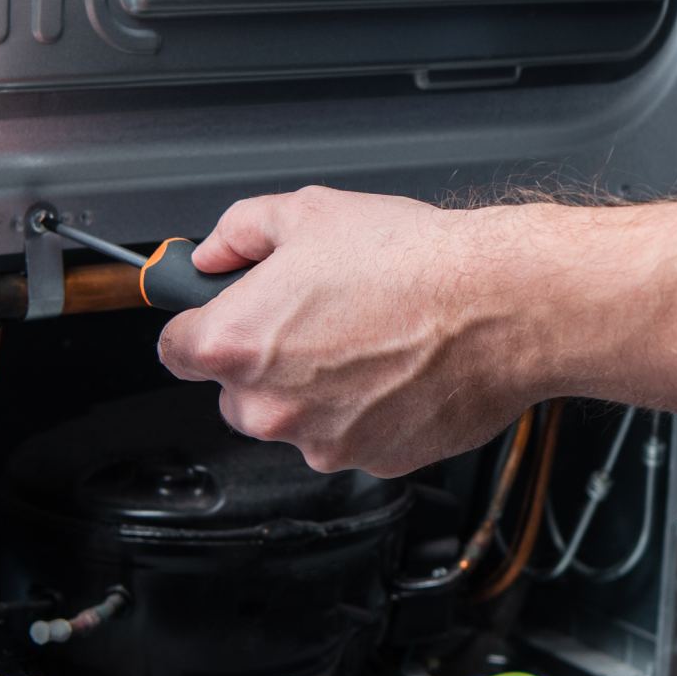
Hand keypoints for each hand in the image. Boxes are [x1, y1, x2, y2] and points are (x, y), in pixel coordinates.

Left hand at [155, 188, 548, 476]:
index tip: (224, 317)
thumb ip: (240, 232)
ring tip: (370, 340)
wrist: (501, 304)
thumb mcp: (310, 213)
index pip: (175, 351)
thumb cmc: (415, 261)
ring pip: (296, 421)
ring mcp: (321, 442)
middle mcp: (269, 406)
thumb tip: (215, 252)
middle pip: (235, 394)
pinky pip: (351, 438)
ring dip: (317, 392)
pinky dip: (367, 413)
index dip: (202, 325)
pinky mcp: (372, 463)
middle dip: (265, 363)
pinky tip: (398, 369)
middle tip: (318, 320)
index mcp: (236, 344)